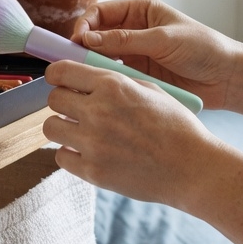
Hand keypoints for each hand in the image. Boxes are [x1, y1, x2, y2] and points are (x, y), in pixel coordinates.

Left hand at [42, 60, 221, 207]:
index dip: (56, 76)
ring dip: (63, 128)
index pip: (60, 72)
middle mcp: (98, 111)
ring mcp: (93, 143)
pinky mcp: (93, 171)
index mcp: (112, 85)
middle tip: (76, 110)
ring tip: (81, 132)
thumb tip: (85, 79)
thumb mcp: (149, 89)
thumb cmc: (175, 127)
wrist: (192, 167)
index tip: (60, 82)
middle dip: (62, 102)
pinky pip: (60, 157)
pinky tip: (89, 153)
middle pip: (52, 99)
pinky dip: (71, 154)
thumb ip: (114, 82)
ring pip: (50, 128)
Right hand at [72, 0, 239, 109]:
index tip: (77, 41)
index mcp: (140, 11)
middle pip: (97, 35)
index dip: (85, 25)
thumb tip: (87, 39)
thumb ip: (126, 40)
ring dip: (93, 64)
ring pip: (102, 57)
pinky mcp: (138, 75)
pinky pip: (114, 75)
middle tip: (73, 61)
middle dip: (84, 46)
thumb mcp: (163, 40)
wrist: (227, 78)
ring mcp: (135, 54)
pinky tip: (101, 86)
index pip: (101, 12)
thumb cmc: (203, 49)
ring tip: (84, 75)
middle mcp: (134, 30)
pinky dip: (106, 79)